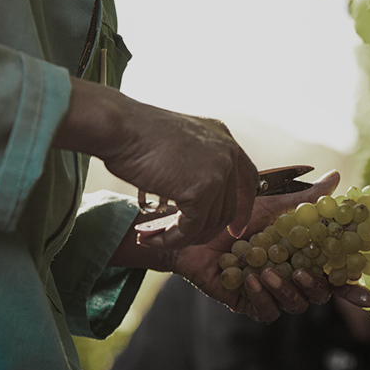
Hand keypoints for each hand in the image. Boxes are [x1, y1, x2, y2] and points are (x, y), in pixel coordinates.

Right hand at [53, 79, 256, 246]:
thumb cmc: (135, 133)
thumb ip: (191, 164)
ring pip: (208, 224)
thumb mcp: (176, 143)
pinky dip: (170, 240)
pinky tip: (151, 238)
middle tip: (179, 240)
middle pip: (228, 208)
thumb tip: (188, 196)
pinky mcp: (201, 191)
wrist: (121, 128)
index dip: (243, 209)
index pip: (248, 180)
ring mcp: (217, 172)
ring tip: (153, 236)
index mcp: (223, 138)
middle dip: (204, 231)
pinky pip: (189, 230)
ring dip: (180, 238)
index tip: (234, 229)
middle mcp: (226, 153)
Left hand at [124, 170, 369, 321]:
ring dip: (285, 289)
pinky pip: (265, 312)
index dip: (351, 287)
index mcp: (301, 257)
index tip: (368, 297)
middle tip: (302, 270)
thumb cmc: (231, 218)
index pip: (333, 276)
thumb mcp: (271, 207)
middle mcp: (288, 277)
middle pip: (318, 295)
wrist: (192, 232)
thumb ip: (306, 201)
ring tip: (267, 271)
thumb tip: (339, 178)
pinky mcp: (245, 303)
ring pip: (294, 305)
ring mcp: (267, 292)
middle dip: (316, 285)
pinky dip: (261, 296)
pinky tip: (250, 277)